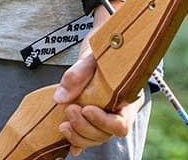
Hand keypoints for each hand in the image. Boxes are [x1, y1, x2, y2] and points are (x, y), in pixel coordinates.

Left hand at [52, 6, 143, 155]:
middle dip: (85, 127)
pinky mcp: (93, 118)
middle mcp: (119, 112)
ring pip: (95, 138)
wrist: (103, 46)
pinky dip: (76, 141)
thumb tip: (60, 98)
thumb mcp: (93, 56)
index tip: (87, 108)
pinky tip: (67, 141)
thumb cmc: (105, 49)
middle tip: (69, 110)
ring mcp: (106, 116)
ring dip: (78, 135)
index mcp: (127, 98)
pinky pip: (87, 136)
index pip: (121, 124)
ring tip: (63, 123)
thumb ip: (78, 74)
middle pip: (106, 134)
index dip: (104, 122)